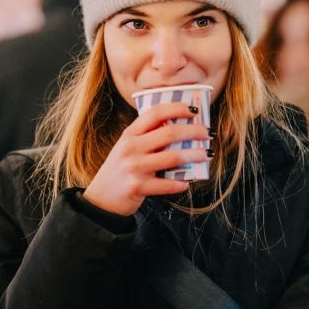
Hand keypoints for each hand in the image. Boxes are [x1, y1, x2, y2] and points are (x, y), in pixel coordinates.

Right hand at [83, 101, 210, 215]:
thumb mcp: (127, 149)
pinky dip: (182, 183)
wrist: (101, 200)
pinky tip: (189, 181)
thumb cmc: (120, 172)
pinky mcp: (137, 187)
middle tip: (207, 133)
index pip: (155, 113)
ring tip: (207, 155)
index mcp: (130, 135)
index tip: (194, 110)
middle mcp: (131, 148)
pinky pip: (167, 184)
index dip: (177, 108)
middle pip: (169, 133)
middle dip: (194, 131)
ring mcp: (134, 167)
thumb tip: (180, 130)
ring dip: (195, 155)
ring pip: (173, 157)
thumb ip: (147, 138)